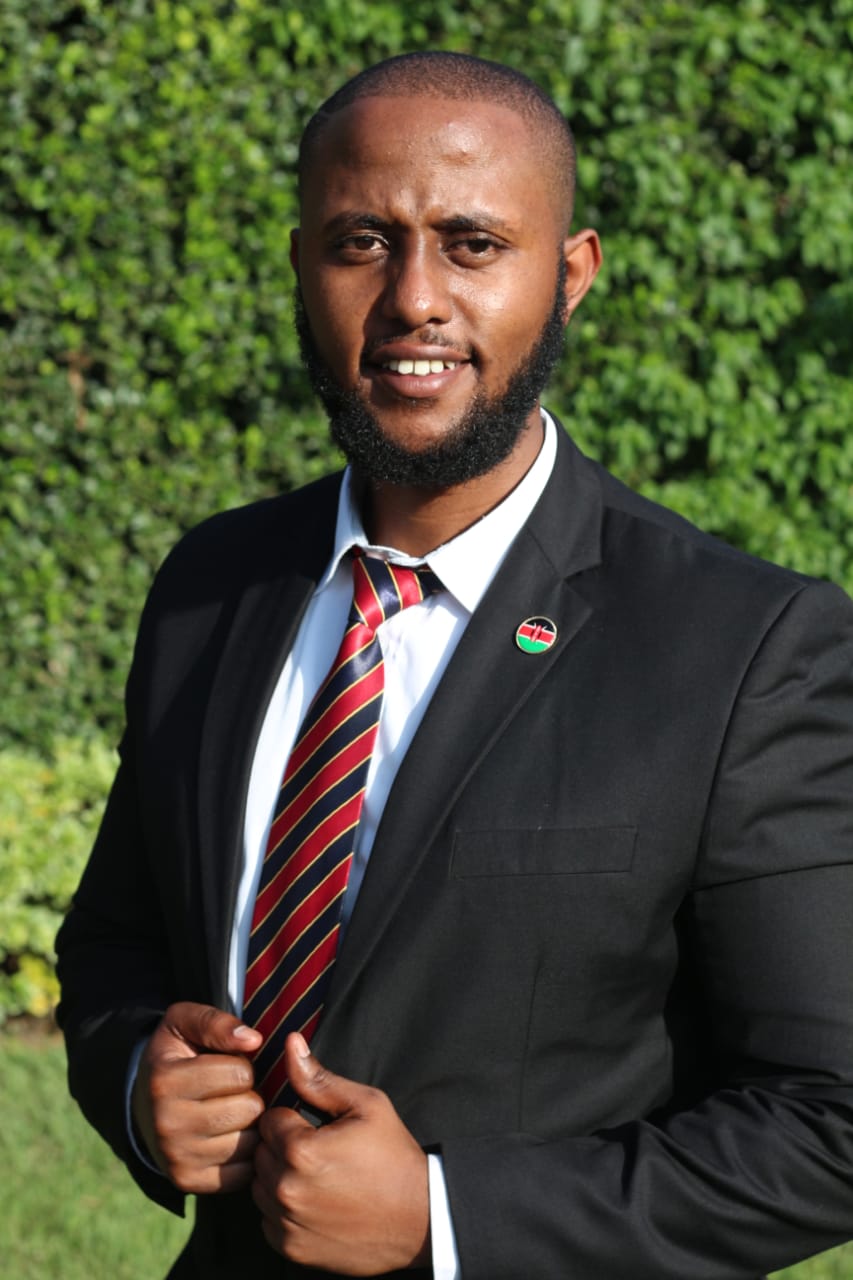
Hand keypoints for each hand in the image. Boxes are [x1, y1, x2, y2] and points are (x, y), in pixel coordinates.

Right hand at [132, 1001, 264, 1193]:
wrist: (144, 1105)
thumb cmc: (176, 1057)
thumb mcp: (185, 1023)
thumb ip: (216, 1022)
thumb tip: (253, 1040)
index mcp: (166, 1080)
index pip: (241, 1073)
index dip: (243, 1066)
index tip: (228, 1067)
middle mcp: (167, 1122)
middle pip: (249, 1108)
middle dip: (250, 1096)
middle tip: (232, 1093)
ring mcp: (176, 1157)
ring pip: (249, 1141)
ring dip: (250, 1126)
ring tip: (232, 1113)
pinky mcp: (188, 1182)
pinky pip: (243, 1172)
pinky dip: (245, 1156)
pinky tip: (230, 1138)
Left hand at [252, 1033, 429, 1273]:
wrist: (420, 1217)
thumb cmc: (393, 1156)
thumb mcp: (365, 1105)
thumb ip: (319, 1078)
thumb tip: (290, 1043)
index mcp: (302, 1150)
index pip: (269, 1120)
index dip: (292, 1120)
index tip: (315, 1128)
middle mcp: (287, 1189)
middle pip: (260, 1153)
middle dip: (282, 1147)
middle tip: (319, 1151)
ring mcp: (288, 1224)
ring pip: (259, 1187)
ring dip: (279, 1178)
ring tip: (317, 1176)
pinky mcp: (292, 1249)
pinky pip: (267, 1220)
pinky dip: (284, 1211)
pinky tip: (315, 1202)